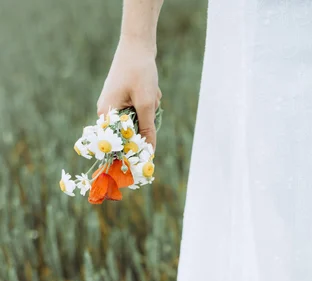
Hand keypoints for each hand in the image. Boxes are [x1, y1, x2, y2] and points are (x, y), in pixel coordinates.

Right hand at [97, 35, 161, 150]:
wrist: (137, 43)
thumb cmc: (139, 72)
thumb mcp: (145, 103)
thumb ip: (147, 129)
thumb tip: (149, 151)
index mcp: (106, 114)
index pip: (119, 142)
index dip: (133, 147)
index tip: (146, 149)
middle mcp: (107, 111)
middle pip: (130, 131)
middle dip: (145, 119)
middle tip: (149, 100)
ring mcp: (115, 104)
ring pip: (138, 119)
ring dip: (149, 108)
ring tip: (150, 90)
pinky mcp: (123, 98)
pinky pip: (139, 109)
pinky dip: (148, 102)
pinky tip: (149, 88)